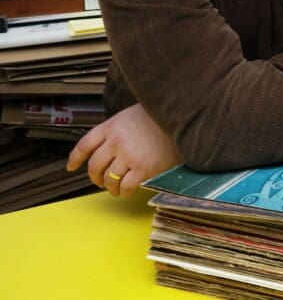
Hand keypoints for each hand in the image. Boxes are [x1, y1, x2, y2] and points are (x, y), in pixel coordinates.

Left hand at [66, 103, 180, 196]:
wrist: (186, 117)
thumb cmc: (164, 116)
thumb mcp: (135, 114)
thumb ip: (120, 128)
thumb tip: (111, 146)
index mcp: (113, 125)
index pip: (85, 144)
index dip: (75, 158)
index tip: (71, 167)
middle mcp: (117, 141)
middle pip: (95, 165)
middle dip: (95, 177)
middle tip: (101, 181)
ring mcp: (130, 155)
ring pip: (108, 179)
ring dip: (109, 187)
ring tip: (115, 189)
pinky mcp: (144, 168)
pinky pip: (126, 186)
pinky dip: (124, 192)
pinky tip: (128, 190)